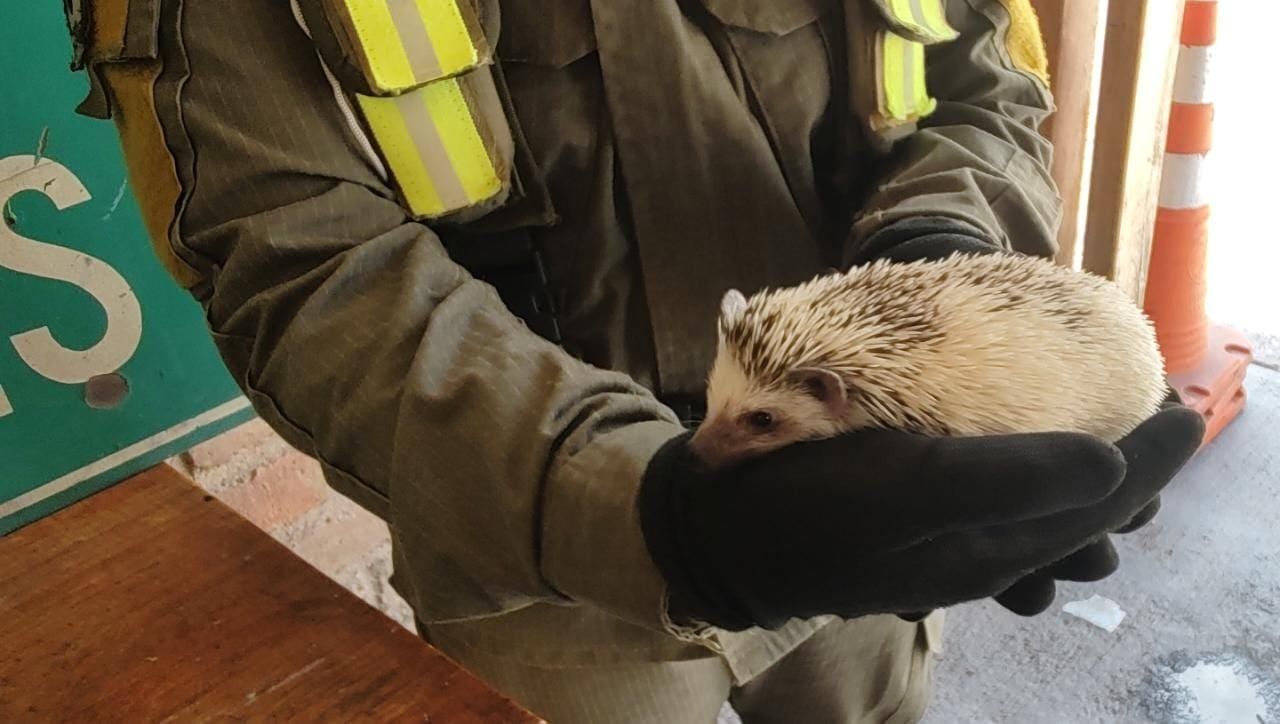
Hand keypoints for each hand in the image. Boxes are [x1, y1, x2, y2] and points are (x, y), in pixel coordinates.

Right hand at [637, 404, 1202, 631]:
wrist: (716, 534)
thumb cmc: (805, 503)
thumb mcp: (904, 485)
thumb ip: (1009, 478)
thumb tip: (1114, 463)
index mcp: (985, 550)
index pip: (1098, 506)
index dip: (1154, 459)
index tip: (1190, 407)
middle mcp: (972, 557)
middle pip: (1078, 521)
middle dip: (1130, 475)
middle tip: (1154, 418)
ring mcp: (937, 547)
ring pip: (1038, 519)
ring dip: (1079, 480)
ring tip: (1098, 431)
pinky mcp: (905, 528)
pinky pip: (992, 509)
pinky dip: (1024, 478)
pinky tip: (1009, 452)